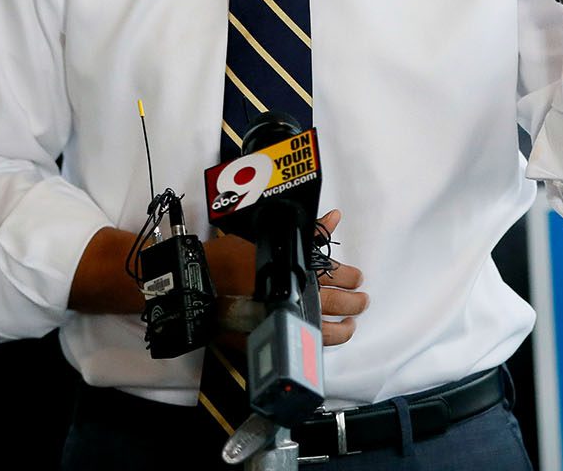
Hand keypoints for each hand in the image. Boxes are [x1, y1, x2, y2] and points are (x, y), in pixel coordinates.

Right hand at [208, 210, 366, 347]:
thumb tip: (334, 217)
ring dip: (343, 329)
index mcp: (294, 269)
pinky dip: (319, 342)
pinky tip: (324, 338)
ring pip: (326, 331)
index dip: (350, 276)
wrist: (199, 283)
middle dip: (354, 302)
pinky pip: (303, 345)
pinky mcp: (272, 337)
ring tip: (350, 324)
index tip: (358, 278)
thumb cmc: (229, 256)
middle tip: (362, 301)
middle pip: (336, 303)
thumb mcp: (266, 237)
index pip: (333, 273)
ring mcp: (284, 320)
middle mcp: (293, 296)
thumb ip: (306, 231)